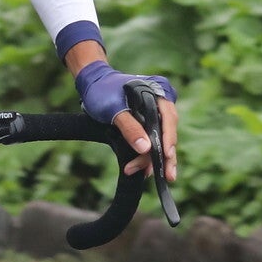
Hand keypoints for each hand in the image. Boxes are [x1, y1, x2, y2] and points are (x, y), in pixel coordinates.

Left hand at [75, 61, 179, 181]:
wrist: (92, 84)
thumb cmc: (102, 92)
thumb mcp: (113, 109)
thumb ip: (129, 127)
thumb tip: (145, 149)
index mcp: (158, 93)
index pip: (168, 118)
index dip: (169, 138)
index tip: (167, 155)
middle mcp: (160, 103)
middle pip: (167, 131)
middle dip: (166, 155)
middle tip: (168, 176)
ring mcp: (154, 114)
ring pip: (160, 139)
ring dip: (154, 158)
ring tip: (148, 175)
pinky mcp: (146, 123)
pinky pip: (151, 140)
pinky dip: (147, 154)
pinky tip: (144, 169)